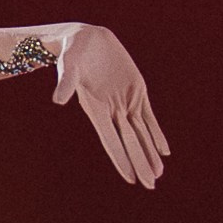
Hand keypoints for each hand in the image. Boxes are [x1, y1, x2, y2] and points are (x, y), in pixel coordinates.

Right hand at [52, 23, 168, 187]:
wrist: (86, 38)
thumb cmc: (72, 52)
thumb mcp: (69, 65)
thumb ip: (66, 83)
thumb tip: (58, 100)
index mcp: (96, 108)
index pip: (111, 139)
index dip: (121, 159)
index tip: (130, 178)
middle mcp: (111, 110)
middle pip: (129, 142)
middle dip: (140, 162)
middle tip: (150, 185)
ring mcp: (125, 102)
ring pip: (141, 133)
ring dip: (149, 153)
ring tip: (157, 174)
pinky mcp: (137, 91)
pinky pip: (149, 117)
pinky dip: (156, 134)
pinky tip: (163, 151)